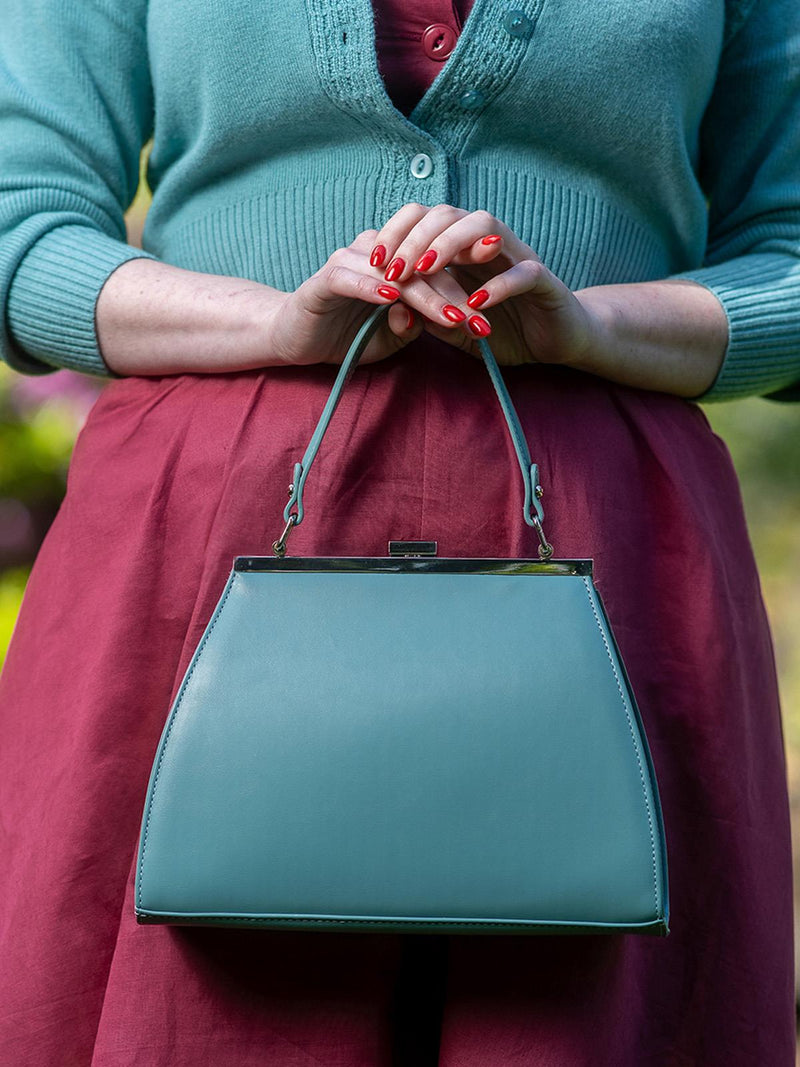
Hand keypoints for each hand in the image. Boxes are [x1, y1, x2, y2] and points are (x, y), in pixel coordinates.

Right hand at [270, 228, 475, 365]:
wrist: (296, 339)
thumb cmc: (348, 336)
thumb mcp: (391, 338)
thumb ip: (413, 327)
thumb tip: (425, 318)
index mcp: (398, 262)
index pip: (438, 267)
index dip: (469, 279)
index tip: (501, 297)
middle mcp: (377, 254)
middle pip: (423, 268)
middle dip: (455, 295)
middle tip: (481, 319)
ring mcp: (349, 262)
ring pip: (394, 272)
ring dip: (424, 295)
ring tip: (450, 316)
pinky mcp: (324, 278)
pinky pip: (350, 278)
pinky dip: (371, 288)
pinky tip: (392, 299)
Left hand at [366, 203, 600, 366]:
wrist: (558, 340)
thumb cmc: (505, 330)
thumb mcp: (456, 326)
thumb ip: (428, 314)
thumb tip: (393, 308)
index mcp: (465, 249)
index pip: (426, 219)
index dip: (397, 232)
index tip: (374, 260)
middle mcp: (489, 244)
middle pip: (449, 213)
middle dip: (415, 237)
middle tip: (393, 269)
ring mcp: (518, 257)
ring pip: (485, 225)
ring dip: (450, 244)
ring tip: (426, 272)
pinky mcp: (545, 281)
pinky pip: (523, 272)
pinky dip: (498, 286)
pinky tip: (475, 304)